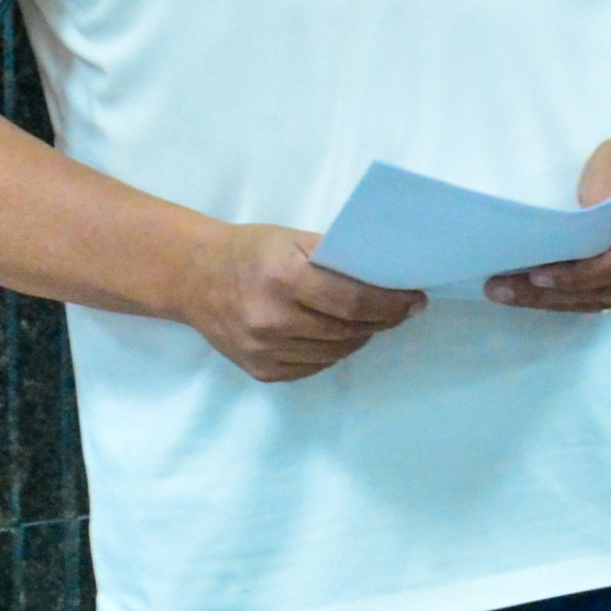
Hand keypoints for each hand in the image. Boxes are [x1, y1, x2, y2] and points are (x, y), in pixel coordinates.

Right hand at [195, 223, 426, 382]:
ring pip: (336, 353)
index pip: (354, 301)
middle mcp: (273, 320)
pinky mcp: (262, 372)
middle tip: (403, 309)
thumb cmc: (250, 251)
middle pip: (350, 330)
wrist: (194, 278)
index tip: (415, 300)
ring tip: (370, 319)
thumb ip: (336, 256)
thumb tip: (387, 275)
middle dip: (384, 320)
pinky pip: (314, 366)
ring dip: (361, 336)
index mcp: (283, 279)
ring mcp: (265, 351)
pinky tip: (337, 334)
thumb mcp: (292, 238)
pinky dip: (333, 351)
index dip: (392, 304)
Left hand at [486, 131, 610, 310]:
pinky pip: (604, 302)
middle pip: (603, 290)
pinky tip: (534, 295)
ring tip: (507, 293)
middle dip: (551, 293)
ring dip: (552, 301)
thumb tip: (577, 224)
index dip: (577, 277)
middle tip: (502, 289)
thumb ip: (600, 188)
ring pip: (600, 301)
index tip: (537, 275)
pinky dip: (568, 300)